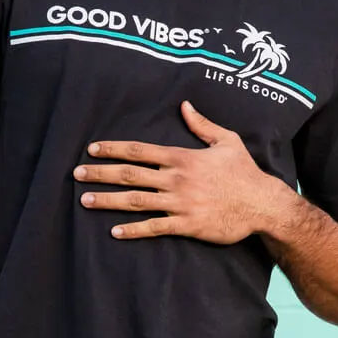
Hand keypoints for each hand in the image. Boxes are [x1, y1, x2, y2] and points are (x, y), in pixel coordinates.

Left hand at [73, 99, 276, 243]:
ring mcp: (179, 203)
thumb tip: (185, 105)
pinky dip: (133, 230)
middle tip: (76, 174)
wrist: (262, 203)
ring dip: (108, 200)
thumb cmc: (244, 171)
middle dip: (101, 173)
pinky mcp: (186, 225)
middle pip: (130, 174)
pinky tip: (115, 231)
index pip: (140, 150)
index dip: (113, 149)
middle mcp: (176, 179)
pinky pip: (154, 228)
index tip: (92, 150)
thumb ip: (202, 124)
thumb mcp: (226, 141)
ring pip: (136, 201)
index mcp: (182, 157)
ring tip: (86, 200)